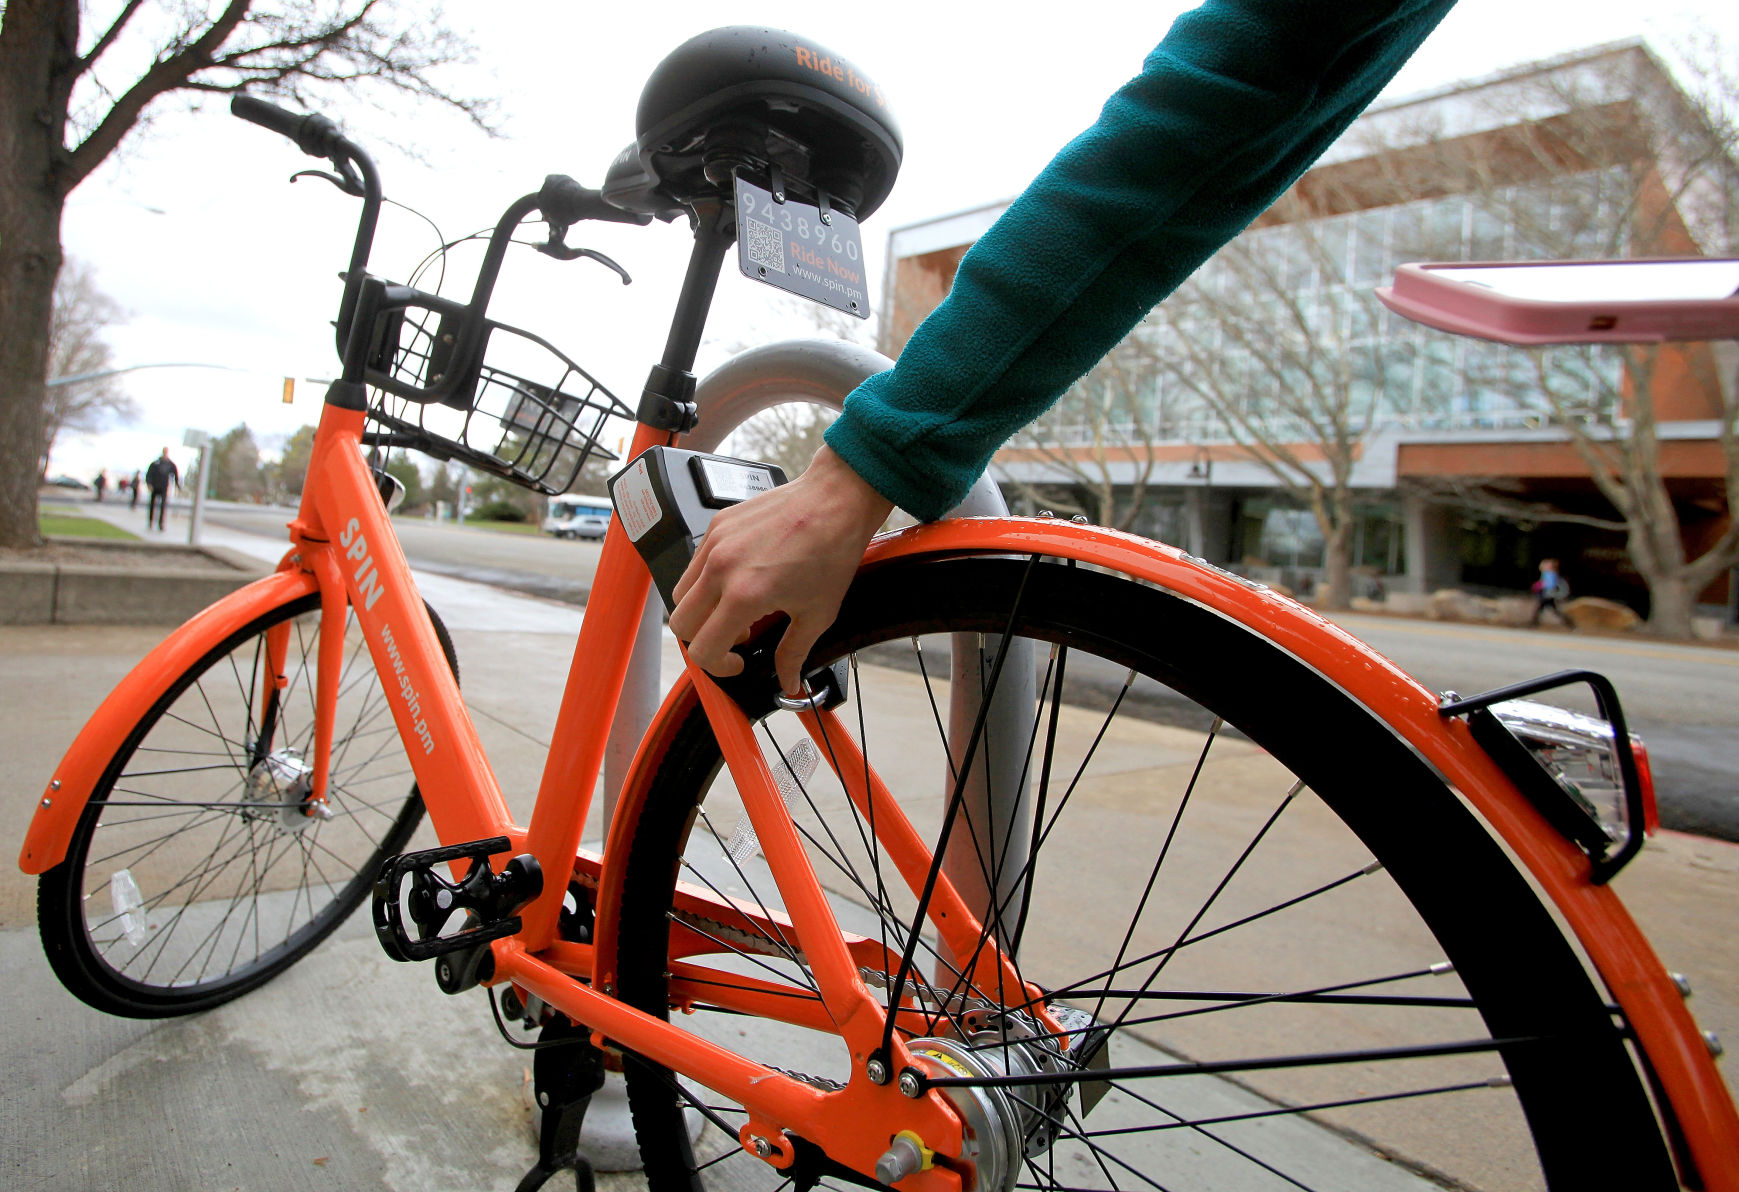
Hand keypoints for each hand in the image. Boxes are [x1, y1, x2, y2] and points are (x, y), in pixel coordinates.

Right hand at [670, 446, 894, 695]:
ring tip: (738, 607)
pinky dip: (708, 581)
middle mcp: (721, 568)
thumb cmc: (832, 551)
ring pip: (682, 593)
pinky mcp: (718, 524)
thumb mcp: (817, 614)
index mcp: (743, 595)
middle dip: (704, 640)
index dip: (718, 666)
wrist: (836, 500)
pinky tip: (740, 579)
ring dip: (702, 611)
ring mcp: (715, 543)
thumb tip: (789, 682)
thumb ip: (793, 653)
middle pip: (680, 624)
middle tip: (736, 637)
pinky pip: (695, 564)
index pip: (702, 649)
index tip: (737, 662)